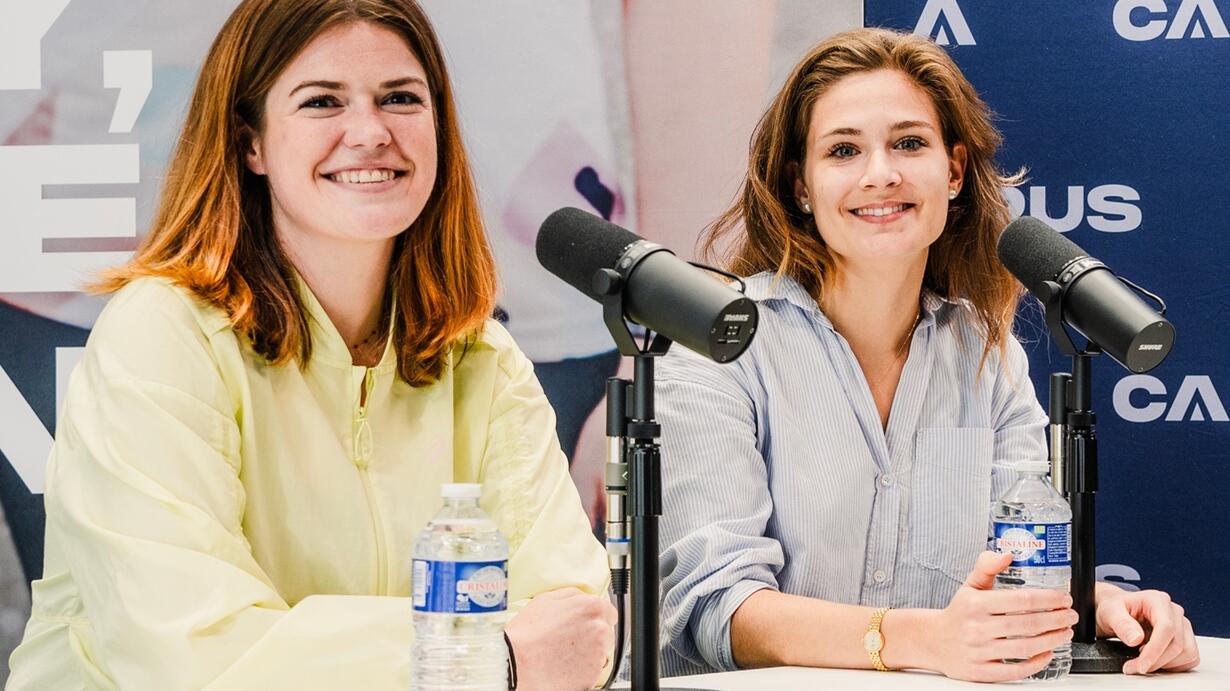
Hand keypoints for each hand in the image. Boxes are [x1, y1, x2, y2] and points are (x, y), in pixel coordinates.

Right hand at [505, 587, 617, 690]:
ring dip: (588, 652)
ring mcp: (598, 654)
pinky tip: (565, 665)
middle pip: (605, 632)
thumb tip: (582, 597)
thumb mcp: (546, 599)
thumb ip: (572, 595)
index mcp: (591, 608)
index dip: (594, 617)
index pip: (608, 611)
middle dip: (592, 634)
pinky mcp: (593, 675)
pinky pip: (594, 670)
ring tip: (564, 653)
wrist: (517, 663)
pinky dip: (583, 669)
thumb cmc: (528, 633)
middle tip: (569, 639)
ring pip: (601, 652)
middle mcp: (600, 630)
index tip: (585, 623)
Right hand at [924, 551, 1076, 681]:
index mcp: (975, 604)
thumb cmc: (958, 613)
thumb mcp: (969, 586)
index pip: (1020, 600)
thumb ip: (987, 567)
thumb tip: (1007, 554)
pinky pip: (1015, 670)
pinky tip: (1046, 653)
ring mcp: (979, 651)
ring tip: (1065, 632)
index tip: (1063, 598)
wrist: (933, 641)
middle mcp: (976, 628)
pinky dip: (1036, 663)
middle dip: (1056, 619)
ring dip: (1052, 639)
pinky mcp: (981, 672)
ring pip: (1025, 647)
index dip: (1048, 599)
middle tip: (1070, 616)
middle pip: (1027, 624)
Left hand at [1095, 586, 1199, 673]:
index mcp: (1157, 600)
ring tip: (1142, 663)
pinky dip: (1174, 665)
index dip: (1155, 650)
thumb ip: (1122, 624)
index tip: (1142, 665)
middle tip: (1134, 668)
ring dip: (1165, 664)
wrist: (1118, 611)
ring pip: (1187, 653)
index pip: (1166, 628)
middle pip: (1177, 643)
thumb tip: (1136, 639)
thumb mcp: (1110, 612)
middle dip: (1155, 661)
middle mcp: (1174, 611)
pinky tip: (1155, 661)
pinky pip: (1190, 658)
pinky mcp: (1186, 638)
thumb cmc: (1115, 609)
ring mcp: (1182, 625)